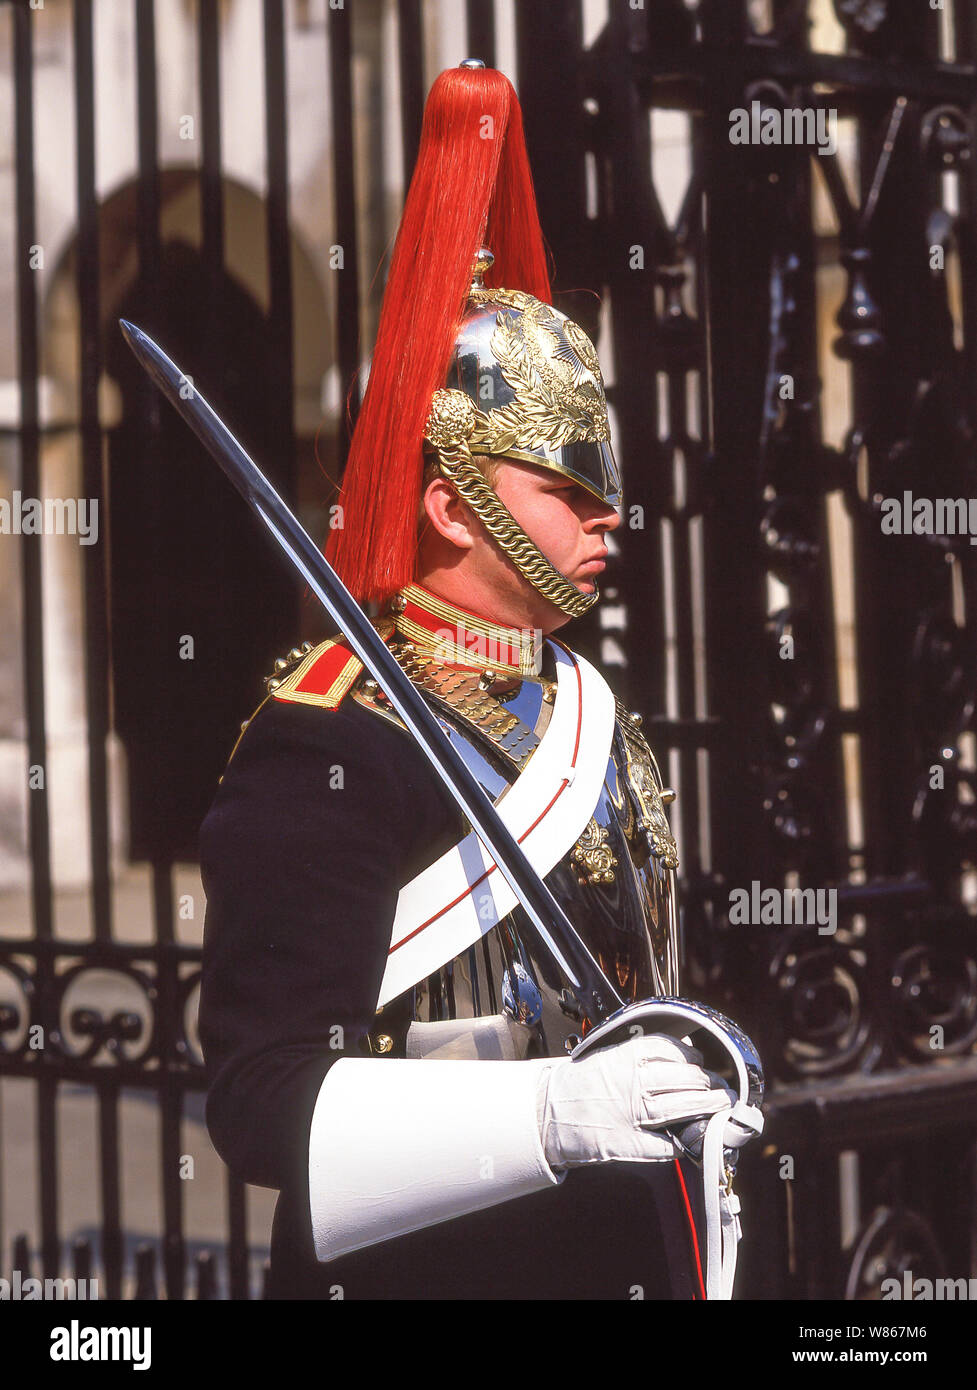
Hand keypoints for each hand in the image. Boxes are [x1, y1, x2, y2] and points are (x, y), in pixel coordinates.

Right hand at [536, 1032, 735, 1171]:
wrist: (546, 1111)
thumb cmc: (577, 1083)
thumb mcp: (607, 1056)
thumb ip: (639, 1056)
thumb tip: (679, 1054)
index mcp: (626, 1056)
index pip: (673, 1050)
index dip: (693, 1057)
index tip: (702, 1063)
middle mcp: (632, 1082)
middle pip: (684, 1079)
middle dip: (708, 1084)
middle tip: (720, 1088)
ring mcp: (630, 1114)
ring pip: (680, 1108)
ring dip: (706, 1109)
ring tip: (721, 1107)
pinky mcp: (626, 1143)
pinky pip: (664, 1145)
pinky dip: (680, 1143)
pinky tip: (690, 1139)